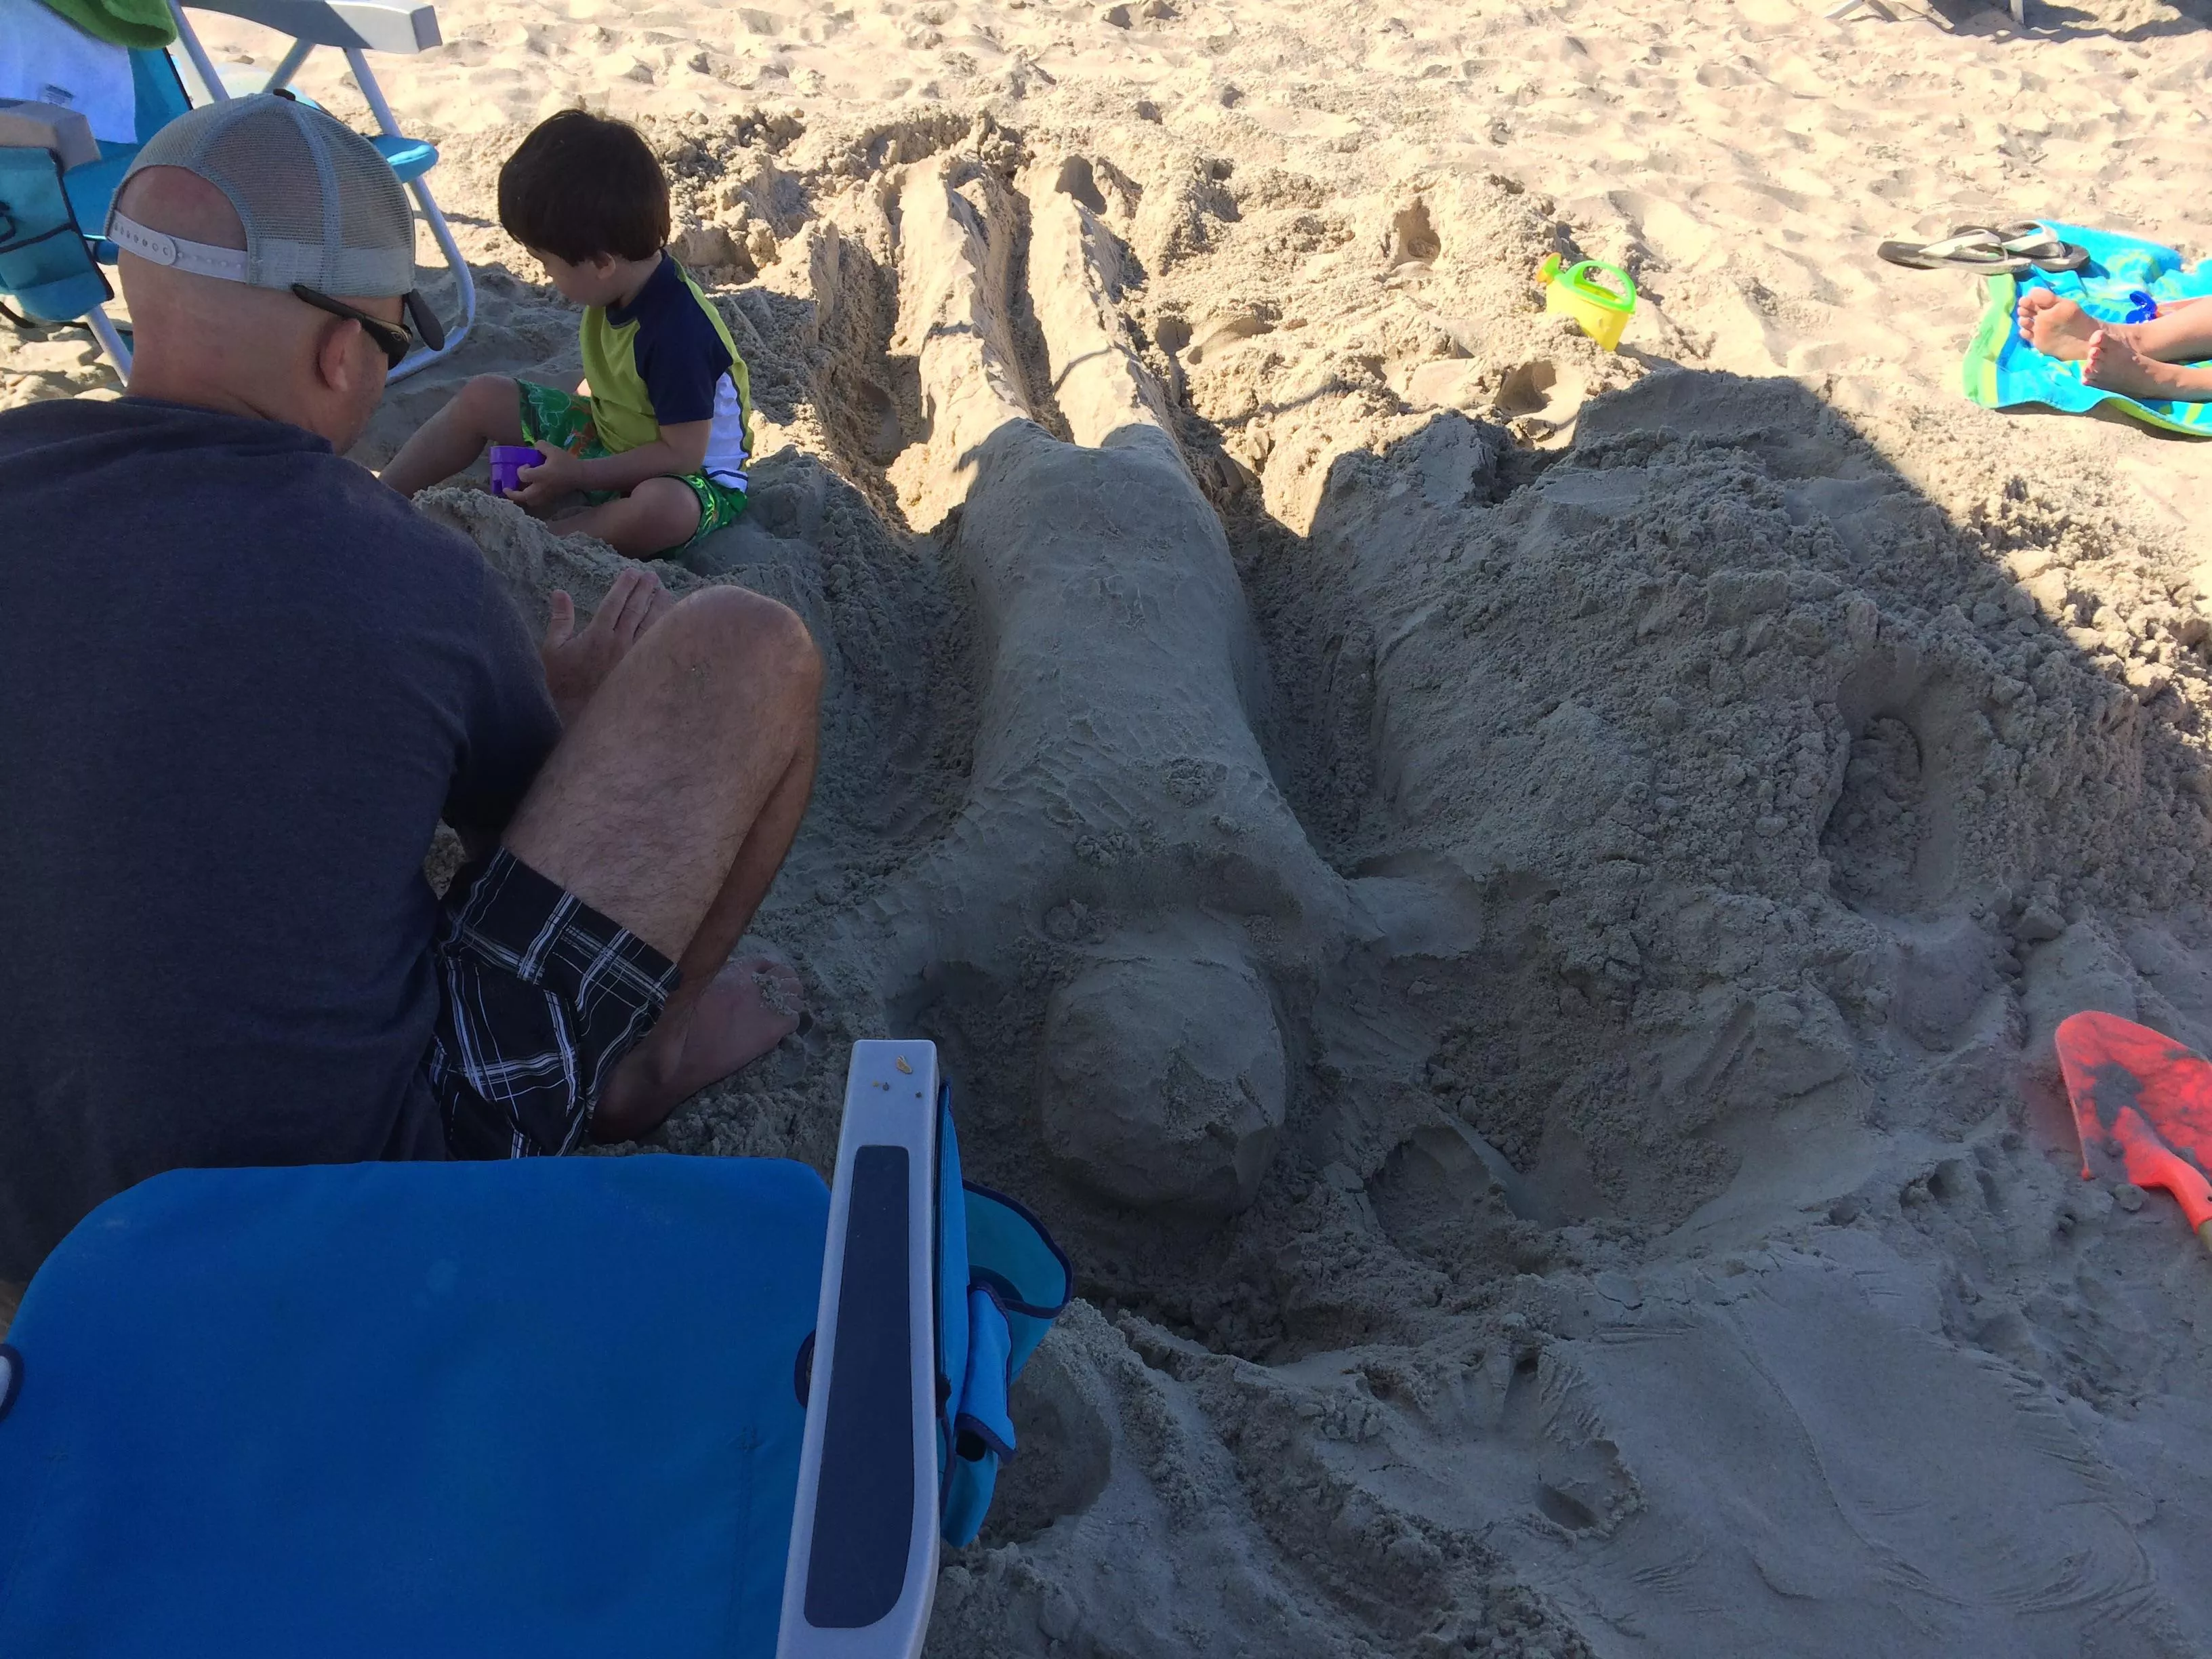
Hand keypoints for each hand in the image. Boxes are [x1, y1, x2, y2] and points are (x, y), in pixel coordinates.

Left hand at [511, 440, 589, 509]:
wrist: (581, 476)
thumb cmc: (567, 463)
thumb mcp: (554, 450)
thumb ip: (541, 446)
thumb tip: (534, 446)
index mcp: (540, 476)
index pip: (523, 475)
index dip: (521, 469)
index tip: (526, 464)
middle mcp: (540, 488)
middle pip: (522, 496)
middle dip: (512, 493)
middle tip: (506, 489)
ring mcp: (545, 495)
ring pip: (529, 501)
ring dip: (522, 498)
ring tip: (518, 493)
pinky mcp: (550, 499)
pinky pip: (537, 503)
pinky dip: (531, 500)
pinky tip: (530, 494)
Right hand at [540, 566, 674, 723]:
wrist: (580, 715)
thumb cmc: (564, 682)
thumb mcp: (553, 649)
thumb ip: (560, 620)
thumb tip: (559, 592)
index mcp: (598, 634)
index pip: (615, 603)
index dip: (624, 585)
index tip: (632, 572)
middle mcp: (620, 642)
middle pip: (637, 609)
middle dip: (645, 590)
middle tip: (652, 576)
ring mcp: (635, 657)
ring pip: (652, 624)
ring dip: (659, 605)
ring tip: (664, 591)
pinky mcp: (644, 669)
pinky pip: (659, 643)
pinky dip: (666, 628)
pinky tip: (672, 619)